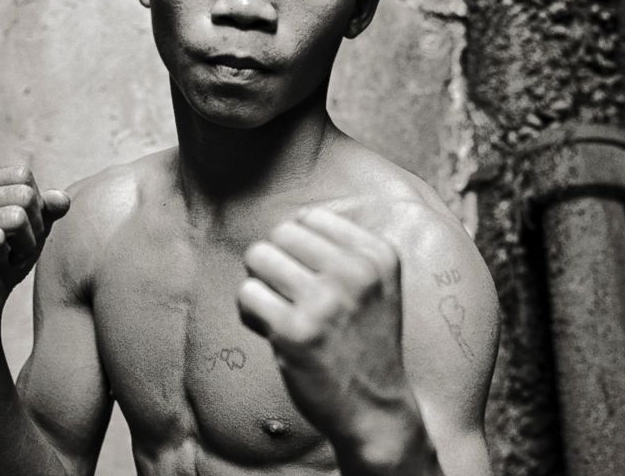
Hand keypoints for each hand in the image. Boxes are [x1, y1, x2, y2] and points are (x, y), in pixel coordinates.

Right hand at [0, 165, 69, 342]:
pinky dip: (4, 251)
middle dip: (33, 229)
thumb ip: (48, 209)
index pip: (22, 175)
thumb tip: (62, 199)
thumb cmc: (5, 261)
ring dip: (24, 246)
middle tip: (16, 251)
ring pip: (17, 216)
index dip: (36, 205)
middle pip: (24, 195)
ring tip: (8, 259)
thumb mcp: (33, 230)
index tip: (24, 231)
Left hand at [237, 208, 423, 466]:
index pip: (311, 217)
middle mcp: (355, 272)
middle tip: (289, 295)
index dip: (299, 246)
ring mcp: (324, 301)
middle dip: (276, 261)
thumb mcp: (377, 284)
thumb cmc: (365, 341)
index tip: (311, 277)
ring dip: (260, 284)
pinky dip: (251, 312)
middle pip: (280, 233)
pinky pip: (246, 295)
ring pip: (258, 257)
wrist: (375, 407)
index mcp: (377, 255)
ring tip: (279, 309)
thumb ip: (342, 248)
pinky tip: (271, 330)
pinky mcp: (295, 331)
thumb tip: (290, 220)